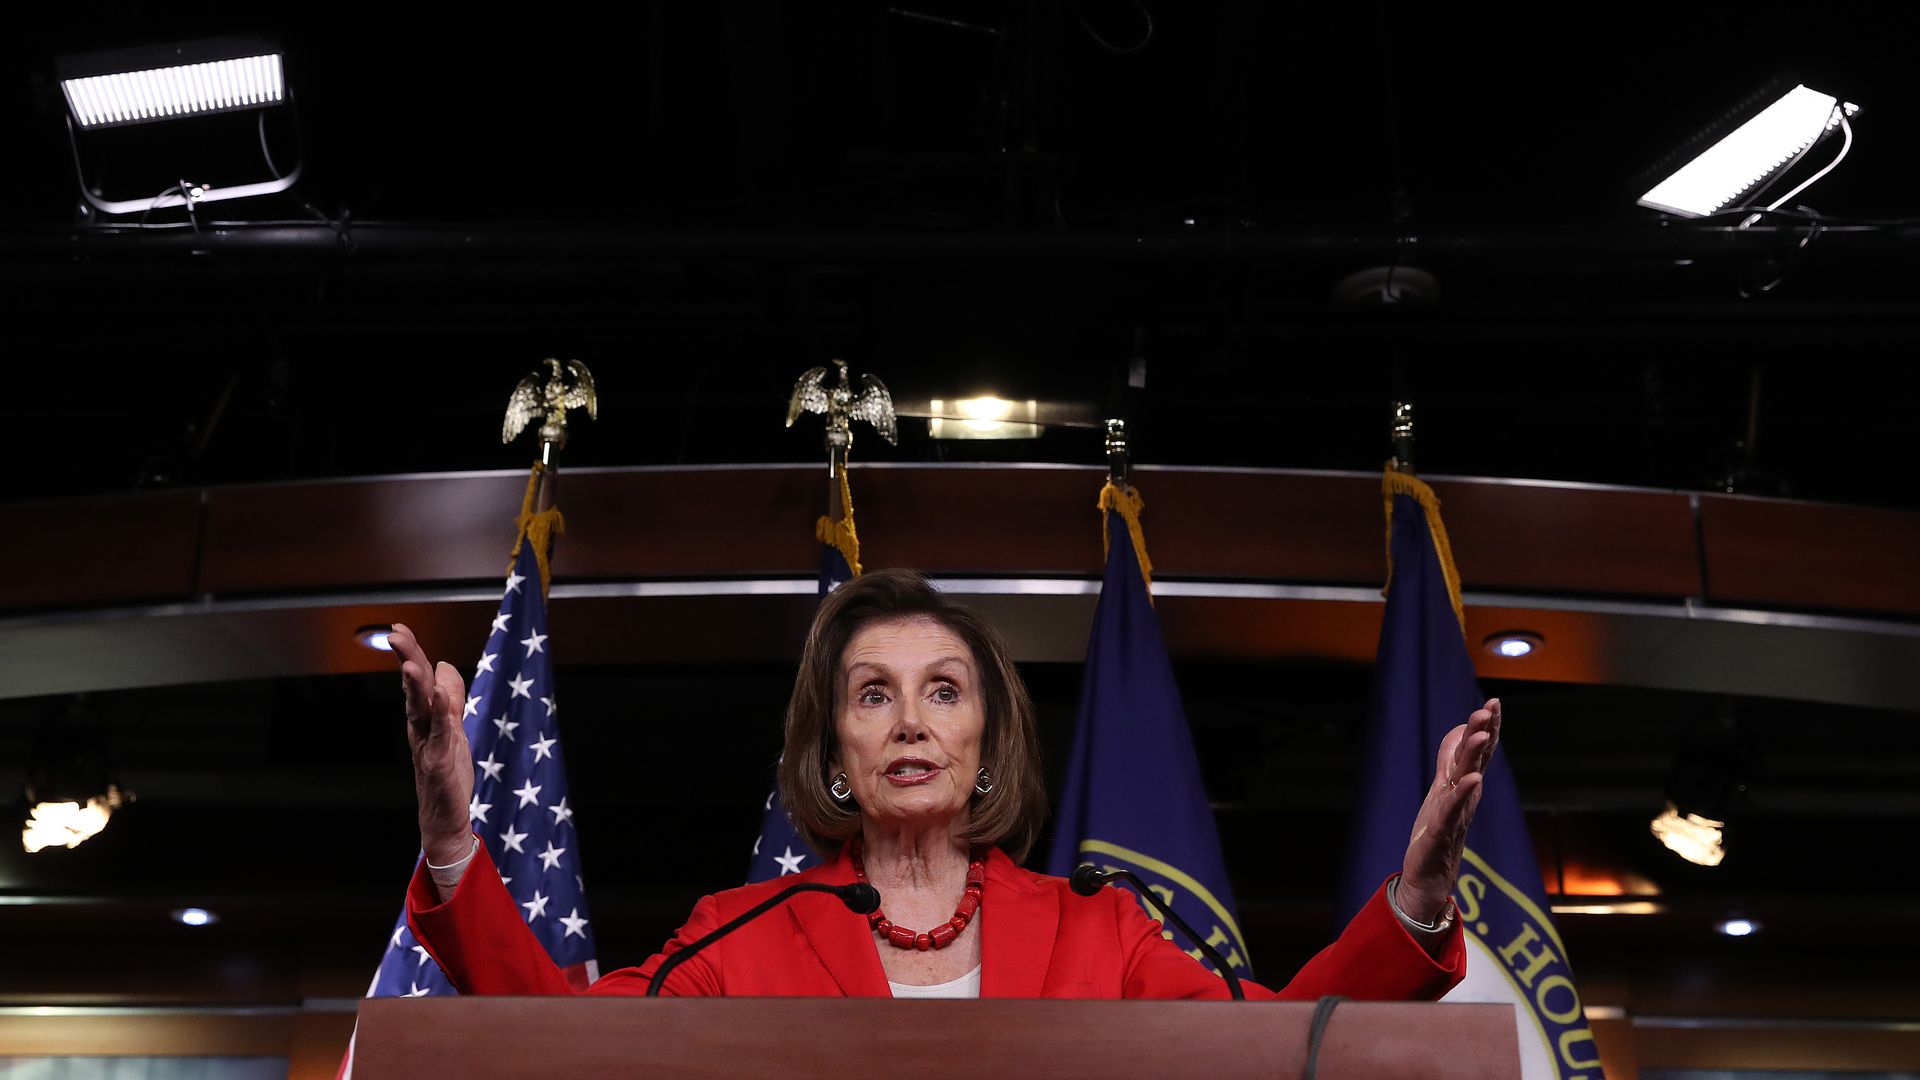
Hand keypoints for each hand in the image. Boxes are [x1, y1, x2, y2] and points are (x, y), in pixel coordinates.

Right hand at [390, 622, 475, 866]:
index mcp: (424, 718)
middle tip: (394, 634)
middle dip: (406, 660)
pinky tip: (437, 696)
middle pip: (414, 689)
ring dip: (416, 685)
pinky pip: (439, 735)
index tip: (399, 628)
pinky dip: (439, 715)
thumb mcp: (454, 729)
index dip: (411, 654)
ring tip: (412, 663)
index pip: (417, 680)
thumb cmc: (448, 775)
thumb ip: (449, 699)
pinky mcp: (437, 764)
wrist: (446, 819)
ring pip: (420, 710)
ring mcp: (427, 746)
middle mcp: (420, 729)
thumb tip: (444, 665)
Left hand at [1399, 698, 1501, 923]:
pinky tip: (1471, 779)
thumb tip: (1460, 728)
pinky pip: (1451, 810)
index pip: (1480, 752)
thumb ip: (1451, 759)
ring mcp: (1454, 814)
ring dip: (1473, 757)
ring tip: (1481, 735)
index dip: (1487, 728)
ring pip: (1465, 780)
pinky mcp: (1440, 832)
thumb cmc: (1437, 831)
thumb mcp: (1442, 788)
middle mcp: (1464, 797)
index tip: (1495, 701)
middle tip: (1491, 707)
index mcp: (1463, 785)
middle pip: (1476, 760)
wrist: (1429, 877)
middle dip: (1484, 733)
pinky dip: (1461, 794)